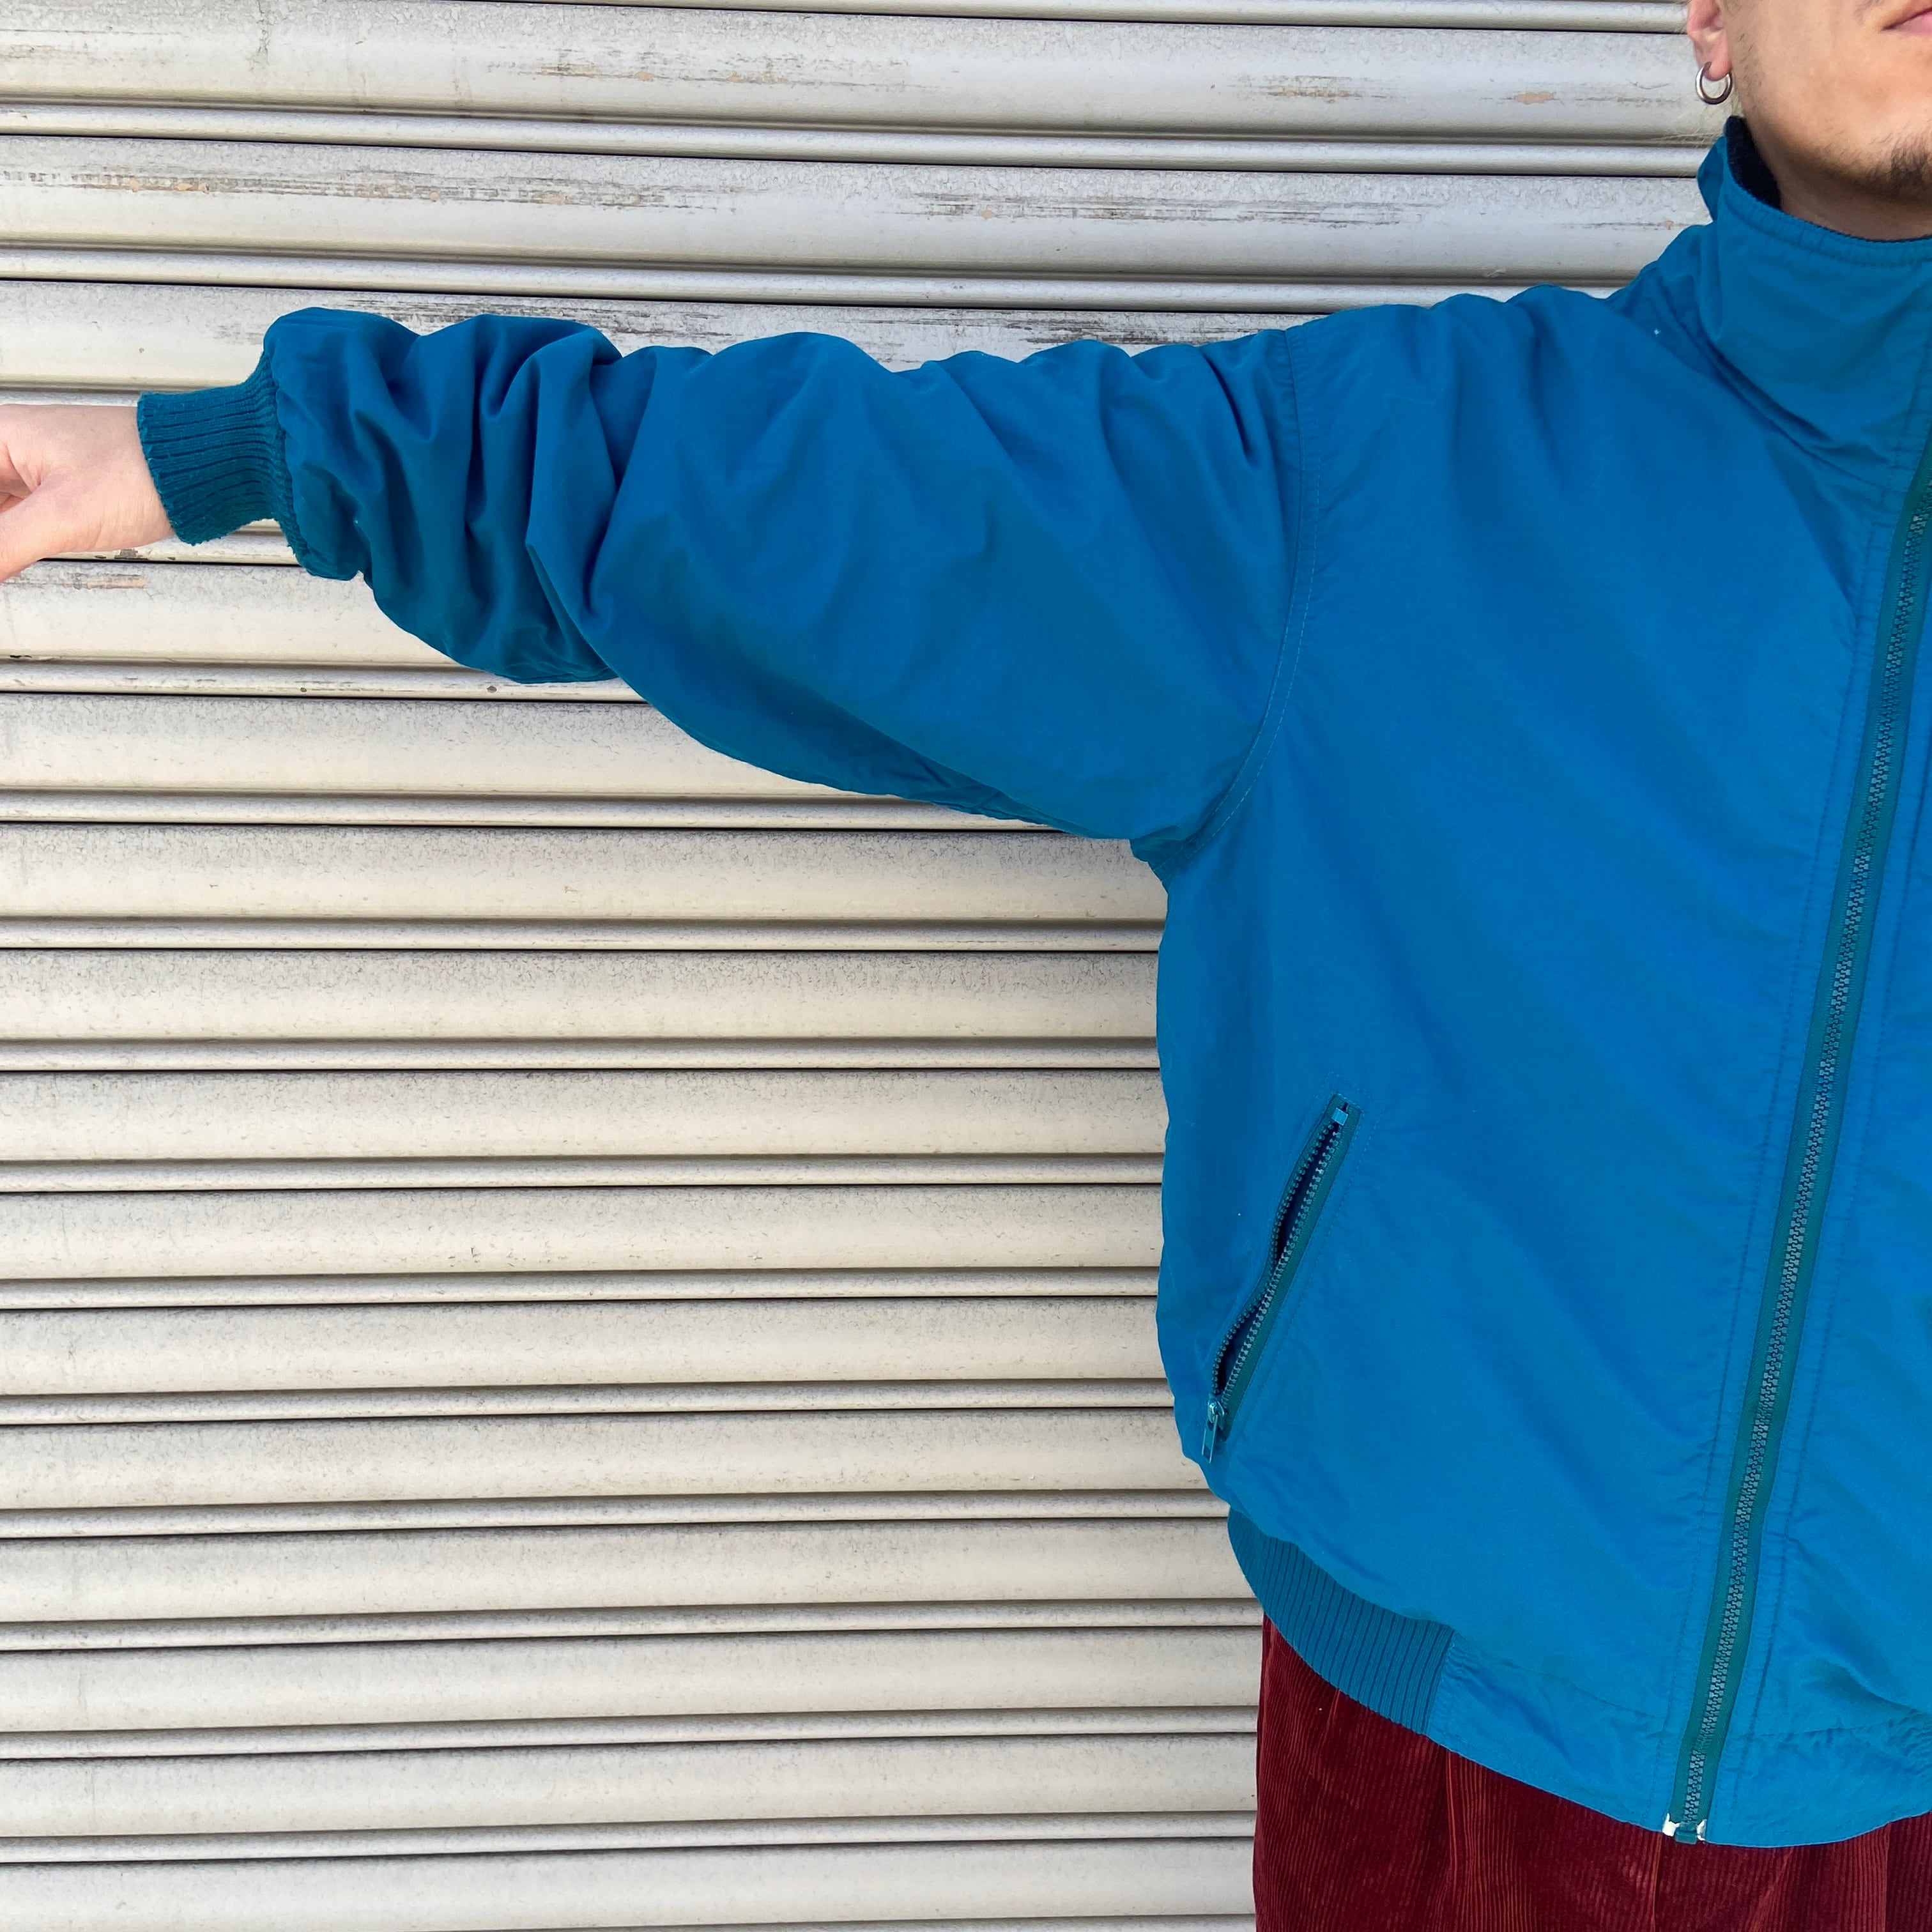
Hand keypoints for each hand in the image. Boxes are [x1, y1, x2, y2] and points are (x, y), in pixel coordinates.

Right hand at [0, 404, 173, 583]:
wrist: (202, 467)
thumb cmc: (143, 470)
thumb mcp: (62, 517)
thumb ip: (3, 546)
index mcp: (0, 436)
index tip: (1, 550)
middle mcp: (11, 447)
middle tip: (5, 559)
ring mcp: (36, 469)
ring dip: (2, 539)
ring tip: (9, 560)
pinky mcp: (60, 492)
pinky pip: (15, 515)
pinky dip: (8, 540)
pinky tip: (8, 560)